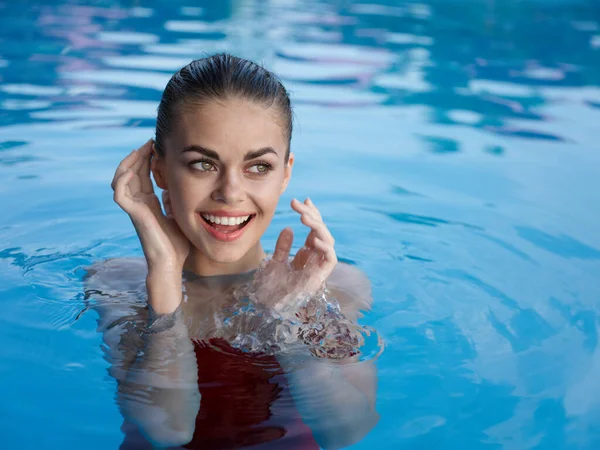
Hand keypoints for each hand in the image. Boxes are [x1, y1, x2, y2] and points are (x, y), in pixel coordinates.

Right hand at [111, 140, 190, 271]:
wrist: (171, 264)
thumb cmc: (176, 246)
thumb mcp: (179, 216)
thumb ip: (175, 201)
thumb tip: (175, 188)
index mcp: (149, 203)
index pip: (143, 175)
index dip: (147, 160)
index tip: (156, 146)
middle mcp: (139, 204)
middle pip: (131, 172)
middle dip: (138, 155)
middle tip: (149, 142)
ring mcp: (134, 209)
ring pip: (121, 179)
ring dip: (129, 163)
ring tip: (140, 150)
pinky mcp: (133, 215)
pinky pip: (119, 194)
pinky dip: (123, 180)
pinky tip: (133, 170)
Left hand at [253, 198, 336, 312]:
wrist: (268, 308)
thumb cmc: (271, 289)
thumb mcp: (275, 262)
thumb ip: (283, 247)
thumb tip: (288, 229)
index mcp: (306, 254)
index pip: (313, 229)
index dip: (311, 214)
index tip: (303, 200)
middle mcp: (315, 258)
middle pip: (320, 231)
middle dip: (312, 215)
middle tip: (297, 205)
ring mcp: (319, 267)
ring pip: (328, 241)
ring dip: (317, 227)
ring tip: (303, 217)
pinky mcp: (321, 276)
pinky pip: (330, 259)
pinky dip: (324, 247)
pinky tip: (312, 238)